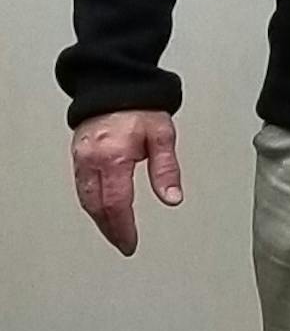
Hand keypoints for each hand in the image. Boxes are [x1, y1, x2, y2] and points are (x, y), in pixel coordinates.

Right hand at [70, 110, 182, 255]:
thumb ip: (167, 169)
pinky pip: (81, 189)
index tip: (130, 243)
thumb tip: (172, 198)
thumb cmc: (140, 108)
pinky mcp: (77, 157)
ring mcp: (81, 160)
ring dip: (100, 221)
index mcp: (113, 157)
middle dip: (111, 230)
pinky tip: (101, 211)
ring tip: (115, 233)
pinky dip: (92, 205)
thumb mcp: (163, 136)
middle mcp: (92, 161)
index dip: (124, 228)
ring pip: (86, 201)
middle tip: (124, 243)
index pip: (116, 204)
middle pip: (97, 207)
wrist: (115, 86)